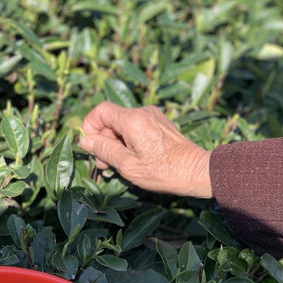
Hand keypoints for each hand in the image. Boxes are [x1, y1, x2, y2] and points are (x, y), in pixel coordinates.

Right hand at [80, 102, 212, 198]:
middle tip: (104, 164)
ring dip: (115, 143)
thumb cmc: (163, 172)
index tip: (90, 146)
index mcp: (133, 120)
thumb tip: (85, 141)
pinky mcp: (160, 123)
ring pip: (123, 124)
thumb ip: (105, 150)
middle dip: (103, 140)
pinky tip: (133, 159)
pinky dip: (128, 141)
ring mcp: (153, 116)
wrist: (196, 171)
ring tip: (119, 164)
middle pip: (111, 119)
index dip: (90, 126)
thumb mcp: (128, 165)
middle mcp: (143, 112)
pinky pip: (136, 127)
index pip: (101, 110)